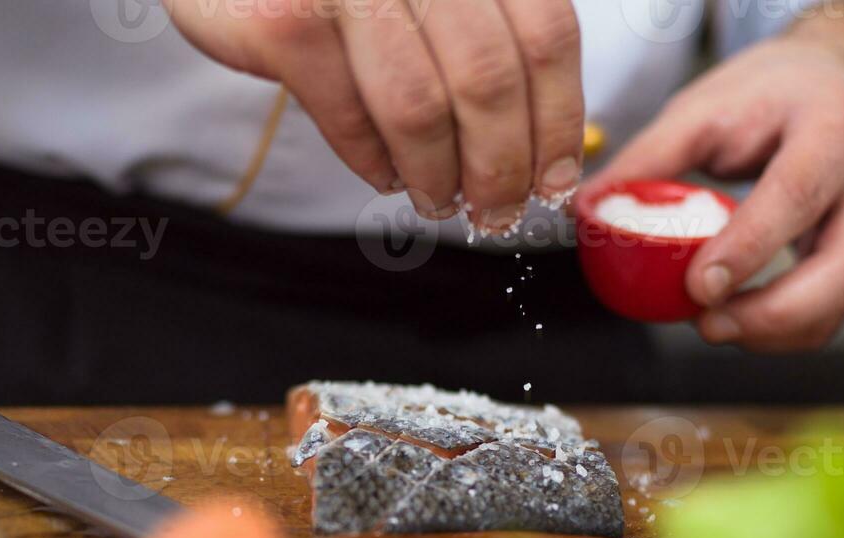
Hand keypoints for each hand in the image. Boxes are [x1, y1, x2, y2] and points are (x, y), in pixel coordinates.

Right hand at [163, 0, 584, 230]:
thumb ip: (483, 26)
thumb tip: (538, 138)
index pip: (546, 34)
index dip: (558, 120)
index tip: (553, 177)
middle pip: (491, 80)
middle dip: (501, 167)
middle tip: (496, 211)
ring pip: (421, 108)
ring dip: (437, 176)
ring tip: (439, 200)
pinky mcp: (285, 20)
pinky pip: (349, 116)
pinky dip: (373, 162)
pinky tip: (384, 174)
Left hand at [592, 4, 843, 349]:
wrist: (833, 82)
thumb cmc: (769, 96)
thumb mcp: (703, 108)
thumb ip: (648, 160)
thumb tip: (587, 210)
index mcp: (833, 127)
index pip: (798, 194)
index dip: (749, 248)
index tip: (698, 285)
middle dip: (776, 314)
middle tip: (708, 325)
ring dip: (776, 331)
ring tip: (712, 326)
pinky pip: (833, 312)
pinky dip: (783, 331)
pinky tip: (736, 322)